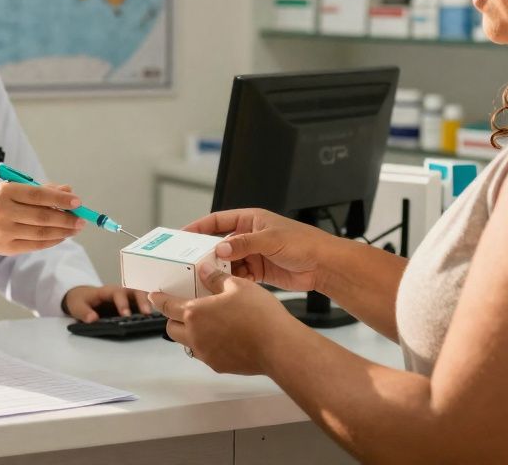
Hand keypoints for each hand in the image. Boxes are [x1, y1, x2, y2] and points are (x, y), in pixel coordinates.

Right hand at [0, 182, 84, 255]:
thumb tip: (68, 191)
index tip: (77, 202)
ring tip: (76, 228)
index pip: (37, 195)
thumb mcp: (14, 189)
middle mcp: (3, 212)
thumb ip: (41, 189)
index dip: (59, 199)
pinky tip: (63, 236)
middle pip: (42, 217)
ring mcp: (4, 232)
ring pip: (41, 233)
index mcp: (5, 192)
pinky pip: (36, 245)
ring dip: (63, 231)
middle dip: (66, 219)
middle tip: (82, 219)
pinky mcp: (7, 248)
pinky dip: (53, 241)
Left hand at [62, 285, 151, 321]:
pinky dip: (149, 308)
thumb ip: (84, 312)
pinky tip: (155, 318)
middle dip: (141, 301)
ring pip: (141, 296)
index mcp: (107, 291)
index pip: (117, 293)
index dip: (123, 303)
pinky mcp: (130, 305)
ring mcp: (126, 298)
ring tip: (154, 316)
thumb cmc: (80, 300)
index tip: (125, 315)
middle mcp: (120, 292)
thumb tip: (93, 319)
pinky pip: (141, 304)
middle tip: (147, 313)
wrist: (81, 297)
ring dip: (148, 304)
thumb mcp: (77, 305)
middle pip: (134, 291)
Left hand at [149, 263, 294, 374]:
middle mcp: (195, 336)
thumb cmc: (260, 315)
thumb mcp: (237, 286)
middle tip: (184, 309)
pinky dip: (208, 345)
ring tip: (208, 323)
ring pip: (188, 343)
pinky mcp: (219, 365)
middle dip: (173, 319)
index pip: (167, 306)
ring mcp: (206, 353)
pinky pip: (205, 354)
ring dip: (190, 333)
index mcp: (195, 313)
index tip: (154, 297)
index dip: (159, 300)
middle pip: (172, 328)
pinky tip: (225, 336)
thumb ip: (216, 278)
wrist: (278, 346)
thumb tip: (205, 270)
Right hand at [183, 208, 327, 291]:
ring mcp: (254, 254)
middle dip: (207, 253)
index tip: (183, 236)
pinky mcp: (259, 271)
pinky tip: (225, 287)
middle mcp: (250, 236)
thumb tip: (220, 248)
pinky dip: (231, 281)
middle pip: (220, 243)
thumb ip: (244, 243)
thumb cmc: (304, 243)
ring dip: (219, 270)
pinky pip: (239, 276)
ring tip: (206, 278)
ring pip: (228, 262)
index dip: (199, 227)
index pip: (218, 220)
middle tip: (192, 263)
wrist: (324, 265)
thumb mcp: (271, 239)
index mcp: (251, 219)